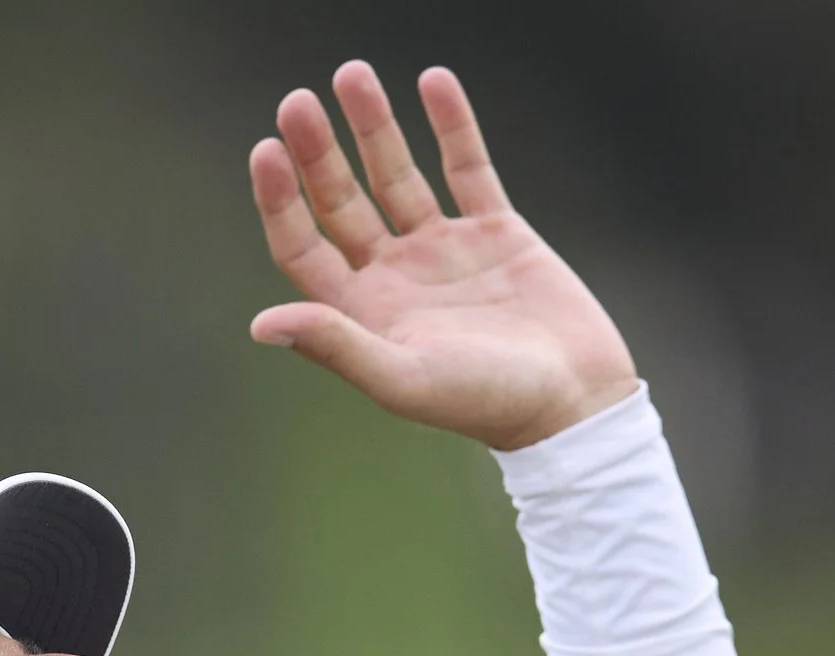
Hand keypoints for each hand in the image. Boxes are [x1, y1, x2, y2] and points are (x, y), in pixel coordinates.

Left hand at [248, 63, 639, 451]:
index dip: (280, 201)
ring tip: (352, 73)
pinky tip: (433, 79)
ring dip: (374, 126)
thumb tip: (261, 325)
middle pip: (340, 201)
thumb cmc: (484, 402)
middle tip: (296, 101)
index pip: (303, 247)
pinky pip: (467, 167)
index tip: (267, 149)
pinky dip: (452, 125)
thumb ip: (335, 346)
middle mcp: (395, 276)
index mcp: (363, 312)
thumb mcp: (402, 378)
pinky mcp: (496, 233)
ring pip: (397, 175)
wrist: (573, 400)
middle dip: (317, 152)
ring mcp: (444, 251)